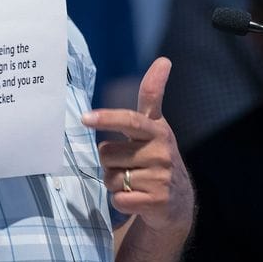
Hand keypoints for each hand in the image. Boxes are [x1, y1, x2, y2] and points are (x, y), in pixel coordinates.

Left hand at [82, 57, 194, 233]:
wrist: (176, 201)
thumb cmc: (157, 156)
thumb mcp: (155, 126)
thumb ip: (152, 95)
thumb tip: (164, 60)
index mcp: (156, 130)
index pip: (129, 120)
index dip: (107, 118)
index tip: (86, 118)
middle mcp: (161, 152)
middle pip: (107, 153)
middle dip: (108, 162)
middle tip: (126, 164)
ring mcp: (161, 177)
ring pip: (110, 178)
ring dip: (114, 182)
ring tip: (133, 182)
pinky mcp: (157, 201)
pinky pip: (118, 199)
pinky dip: (119, 201)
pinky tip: (136, 198)